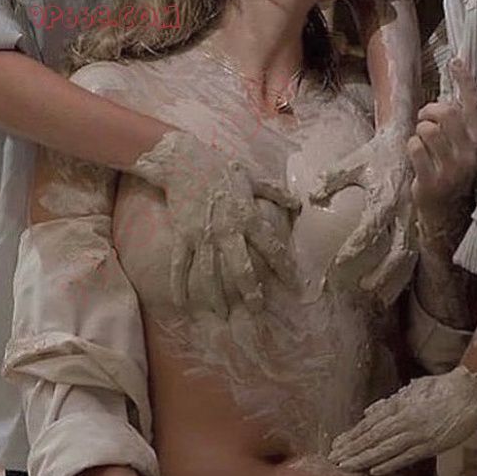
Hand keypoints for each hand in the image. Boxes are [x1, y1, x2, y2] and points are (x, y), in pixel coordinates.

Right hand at [130, 130, 300, 315]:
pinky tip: (181, 303)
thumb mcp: (252, 178)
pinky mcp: (182, 236)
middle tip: (257, 311)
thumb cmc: (220, 168)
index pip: (272, 247)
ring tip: (222, 315)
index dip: (285, 268)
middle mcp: (227, 230)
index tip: (295, 286)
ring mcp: (202, 236)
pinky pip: (179, 265)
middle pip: (241, 268)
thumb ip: (275, 193)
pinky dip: (178, 285)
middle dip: (250, 292)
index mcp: (248, 217)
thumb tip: (297, 203)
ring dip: (216, 297)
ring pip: (210, 273)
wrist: (182, 160)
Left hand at [309, 127, 417, 305]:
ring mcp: (415, 219)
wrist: (410, 142)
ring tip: (380, 296)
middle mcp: (404, 211)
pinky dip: (405, 272)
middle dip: (381, 272)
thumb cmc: (379, 154)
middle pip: (395, 250)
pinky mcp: (420, 223)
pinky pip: (415, 252)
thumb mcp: (355, 162)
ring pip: (408, 256)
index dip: (354, 249)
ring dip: (395, 278)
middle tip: (363, 288)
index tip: (338, 264)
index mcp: (385, 197)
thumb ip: (331, 179)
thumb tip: (311, 198)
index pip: (369, 230)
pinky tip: (394, 287)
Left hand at [329, 365, 476, 475]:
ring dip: (364, 458)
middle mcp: (404, 419)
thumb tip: (370, 411)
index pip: (369, 424)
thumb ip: (391, 402)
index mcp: (398, 405)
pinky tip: (375, 470)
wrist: (470, 391)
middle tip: (334, 459)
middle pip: (372, 437)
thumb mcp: (412, 389)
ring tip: (347, 466)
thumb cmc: (443, 388)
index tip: (337, 444)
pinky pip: (406, 456)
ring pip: (385, 448)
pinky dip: (390, 463)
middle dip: (352, 449)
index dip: (352, 435)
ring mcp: (417, 433)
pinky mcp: (431, 444)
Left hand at [409, 59, 476, 230]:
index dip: (466, 81)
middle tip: (425, 119)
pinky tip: (417, 157)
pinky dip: (411, 147)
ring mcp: (451, 169)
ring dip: (419, 131)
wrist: (445, 212)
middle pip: (447, 113)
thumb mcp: (463, 148)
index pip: (475, 105)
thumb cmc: (450, 171)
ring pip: (428, 129)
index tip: (456, 62)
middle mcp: (469, 154)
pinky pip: (415, 148)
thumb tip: (455, 84)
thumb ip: (461, 122)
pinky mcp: (432, 180)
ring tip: (421, 140)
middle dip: (430, 110)